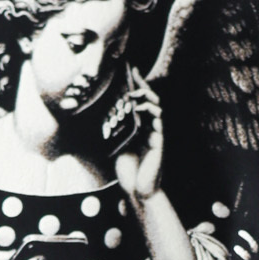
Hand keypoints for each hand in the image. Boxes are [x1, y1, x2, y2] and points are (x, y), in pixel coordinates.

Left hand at [113, 65, 163, 202]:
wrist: (137, 189)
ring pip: (156, 106)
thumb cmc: (127, 170)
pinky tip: (138, 106)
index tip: (129, 70)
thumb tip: (99, 112)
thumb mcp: (115, 144)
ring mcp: (155, 132)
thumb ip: (113, 129)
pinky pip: (157, 119)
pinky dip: (149, 110)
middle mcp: (149, 127)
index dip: (136, 85)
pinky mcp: (159, 140)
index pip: (139, 101)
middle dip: (142, 84)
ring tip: (134, 91)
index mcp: (140, 126)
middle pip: (150, 99)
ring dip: (145, 95)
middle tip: (133, 74)